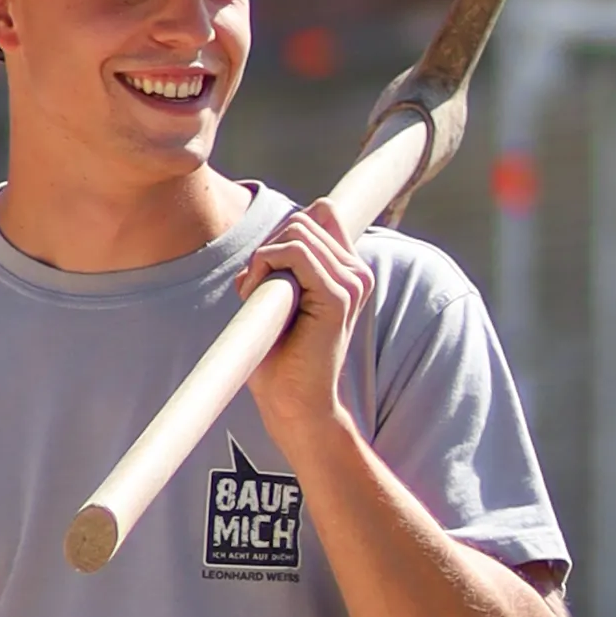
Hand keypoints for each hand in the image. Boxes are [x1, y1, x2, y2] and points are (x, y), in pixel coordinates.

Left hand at [239, 199, 375, 450]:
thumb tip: (274, 236)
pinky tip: (261, 298)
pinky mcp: (339, 296)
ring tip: (260, 300)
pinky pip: (294, 252)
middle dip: (268, 249)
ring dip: (262, 261)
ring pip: (296, 231)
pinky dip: (265, 265)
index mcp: (349, 271)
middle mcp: (357, 273)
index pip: (321, 213)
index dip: (284, 233)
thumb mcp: (276, 296)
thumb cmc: (279, 356)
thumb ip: (280, 261)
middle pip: (302, 219)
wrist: (292, 403)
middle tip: (258, 293)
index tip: (267, 270)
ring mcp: (352, 283)